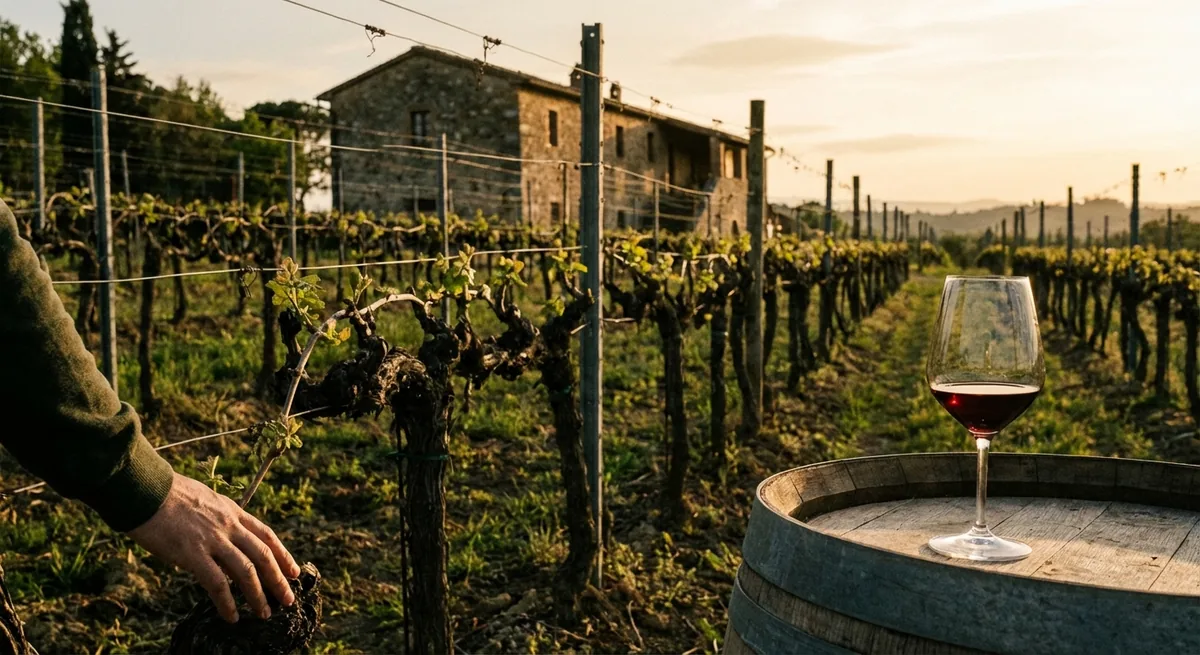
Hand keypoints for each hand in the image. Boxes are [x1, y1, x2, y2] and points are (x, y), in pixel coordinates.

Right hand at [128, 472, 300, 622]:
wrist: (145, 488)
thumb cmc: (167, 494)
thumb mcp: (204, 501)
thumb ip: (218, 520)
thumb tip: (222, 541)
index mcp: (232, 511)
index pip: (266, 535)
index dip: (283, 555)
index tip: (295, 571)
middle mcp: (229, 525)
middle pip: (263, 555)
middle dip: (279, 579)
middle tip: (288, 599)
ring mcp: (213, 539)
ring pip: (247, 571)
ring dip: (258, 595)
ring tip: (265, 614)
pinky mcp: (193, 553)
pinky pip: (217, 583)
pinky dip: (227, 602)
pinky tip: (232, 616)